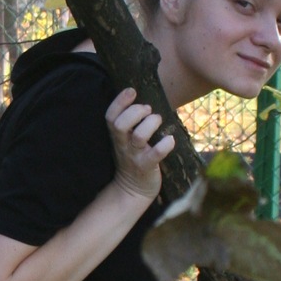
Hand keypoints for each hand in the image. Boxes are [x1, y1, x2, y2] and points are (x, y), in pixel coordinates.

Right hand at [105, 87, 176, 202]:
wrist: (132, 190)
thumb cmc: (133, 157)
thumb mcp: (126, 140)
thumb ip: (131, 122)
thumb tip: (146, 98)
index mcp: (117, 136)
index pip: (110, 116)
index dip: (119, 102)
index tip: (132, 91)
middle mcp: (123, 145)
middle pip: (120, 125)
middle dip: (135, 112)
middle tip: (147, 110)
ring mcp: (134, 156)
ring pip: (139, 137)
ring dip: (151, 124)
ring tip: (157, 121)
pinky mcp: (147, 167)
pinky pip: (155, 154)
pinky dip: (165, 145)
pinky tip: (170, 140)